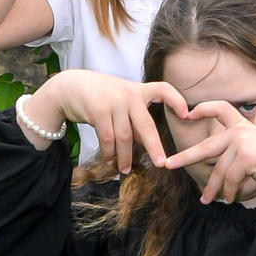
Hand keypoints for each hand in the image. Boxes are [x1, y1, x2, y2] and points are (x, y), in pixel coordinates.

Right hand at [18, 72, 186, 173]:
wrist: (69, 86)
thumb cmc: (100, 96)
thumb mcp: (121, 101)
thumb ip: (134, 119)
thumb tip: (147, 145)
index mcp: (139, 90)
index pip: (164, 89)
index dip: (177, 101)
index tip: (187, 114)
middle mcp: (129, 94)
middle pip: (146, 125)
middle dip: (154, 146)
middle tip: (161, 163)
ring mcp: (113, 102)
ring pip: (124, 136)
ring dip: (125, 156)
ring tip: (125, 169)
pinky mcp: (98, 111)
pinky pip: (107, 138)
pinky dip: (110, 152)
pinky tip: (111, 160)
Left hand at [159, 101, 255, 208]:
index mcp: (242, 125)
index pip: (220, 108)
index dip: (203, 109)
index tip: (187, 114)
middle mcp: (240, 131)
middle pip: (206, 147)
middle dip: (185, 157)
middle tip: (168, 165)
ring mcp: (242, 143)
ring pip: (219, 171)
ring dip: (214, 188)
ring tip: (206, 200)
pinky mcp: (245, 158)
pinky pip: (230, 179)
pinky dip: (229, 192)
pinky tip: (230, 199)